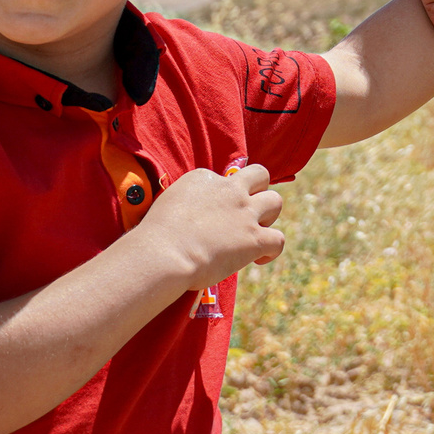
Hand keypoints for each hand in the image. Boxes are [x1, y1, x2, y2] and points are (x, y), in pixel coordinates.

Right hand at [135, 163, 285, 289]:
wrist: (163, 253)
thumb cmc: (155, 236)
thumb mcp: (167, 205)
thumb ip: (183, 205)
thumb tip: (186, 220)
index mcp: (204, 178)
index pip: (222, 179)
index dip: (221, 197)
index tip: (211, 216)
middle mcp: (229, 190)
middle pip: (260, 175)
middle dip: (258, 190)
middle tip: (246, 211)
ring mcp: (245, 213)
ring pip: (276, 201)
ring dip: (269, 216)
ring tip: (253, 233)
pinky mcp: (254, 238)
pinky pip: (278, 239)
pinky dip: (272, 250)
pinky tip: (259, 258)